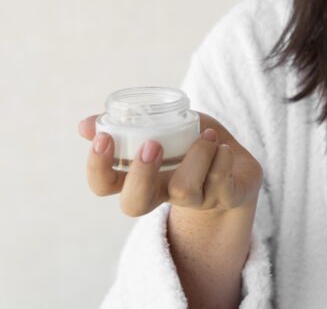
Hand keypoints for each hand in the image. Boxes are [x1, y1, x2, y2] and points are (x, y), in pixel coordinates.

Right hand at [78, 112, 262, 216]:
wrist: (239, 167)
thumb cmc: (195, 145)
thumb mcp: (166, 128)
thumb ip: (132, 123)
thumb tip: (85, 124)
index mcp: (143, 177)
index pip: (104, 185)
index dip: (98, 168)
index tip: (104, 138)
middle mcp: (164, 193)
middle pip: (134, 204)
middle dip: (139, 174)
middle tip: (152, 144)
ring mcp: (194, 200)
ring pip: (184, 191)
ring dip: (196, 156)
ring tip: (208, 136)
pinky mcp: (225, 199)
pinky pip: (220, 185)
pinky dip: (221, 159)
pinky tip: (224, 147)